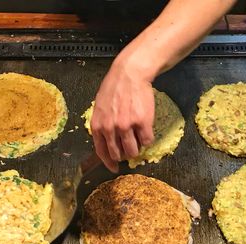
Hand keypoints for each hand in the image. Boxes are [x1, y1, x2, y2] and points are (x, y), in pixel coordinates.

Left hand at [90, 57, 154, 171]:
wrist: (129, 74)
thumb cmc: (114, 88)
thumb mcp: (100, 107)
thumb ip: (102, 124)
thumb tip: (108, 141)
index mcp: (98, 125)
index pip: (101, 152)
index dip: (108, 162)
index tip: (114, 168)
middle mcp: (111, 129)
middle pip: (119, 154)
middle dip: (125, 155)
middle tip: (130, 150)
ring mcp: (127, 126)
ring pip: (133, 150)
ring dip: (137, 149)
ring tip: (138, 140)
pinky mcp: (142, 122)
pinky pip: (147, 141)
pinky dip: (147, 139)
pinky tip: (146, 129)